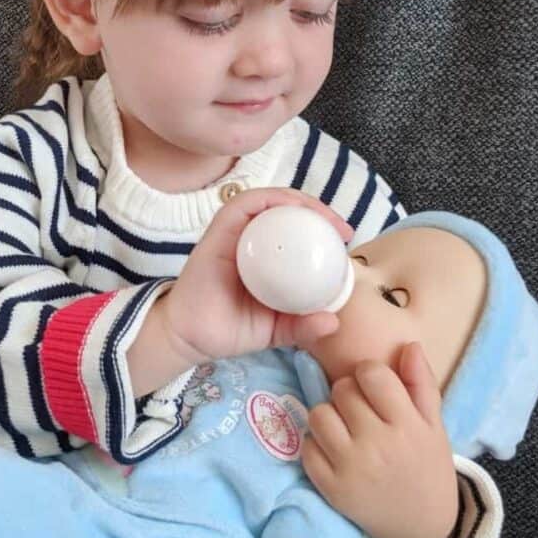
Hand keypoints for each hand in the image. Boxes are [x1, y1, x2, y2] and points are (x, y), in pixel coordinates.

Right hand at [128, 188, 348, 395]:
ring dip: (300, 201)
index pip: (298, 232)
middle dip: (319, 212)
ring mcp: (236, 232)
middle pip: (288, 211)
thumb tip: (334, 322)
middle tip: (342, 229)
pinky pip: (245, 204)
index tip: (346, 241)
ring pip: (270, 201)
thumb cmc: (230, 330)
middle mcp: (252, 240)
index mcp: (267, 259)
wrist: (191, 338)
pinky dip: (271, 200)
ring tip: (325, 217)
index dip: (324, 229)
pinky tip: (292, 208)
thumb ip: (301, 326)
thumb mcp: (276, 330)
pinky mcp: (220, 228)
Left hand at [300, 342, 458, 537]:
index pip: (371, 374)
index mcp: (407, 425)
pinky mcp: (330, 487)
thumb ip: (421, 384)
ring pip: (318, 414)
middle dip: (347, 393)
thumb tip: (408, 345)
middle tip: (359, 410)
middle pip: (340, 389)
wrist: (422, 527)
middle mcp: (377, 444)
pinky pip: (307, 447)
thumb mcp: (434, 426)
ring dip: (328, 415)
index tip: (372, 386)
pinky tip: (334, 451)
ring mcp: (351, 467)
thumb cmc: (427, 467)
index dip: (368, 373)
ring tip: (344, 428)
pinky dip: (317, 445)